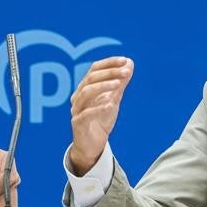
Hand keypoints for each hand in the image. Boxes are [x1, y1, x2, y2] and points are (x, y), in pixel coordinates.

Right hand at [69, 56, 133, 175]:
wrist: (93, 145)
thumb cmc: (101, 120)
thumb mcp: (113, 99)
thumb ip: (120, 83)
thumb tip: (130, 63)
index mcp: (85, 88)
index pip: (94, 69)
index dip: (109, 63)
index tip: (125, 60)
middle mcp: (78, 96)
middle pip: (90, 78)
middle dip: (109, 73)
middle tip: (126, 72)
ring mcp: (76, 110)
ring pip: (86, 93)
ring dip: (103, 86)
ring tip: (119, 84)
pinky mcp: (78, 124)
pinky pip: (86, 114)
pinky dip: (98, 108)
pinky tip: (110, 104)